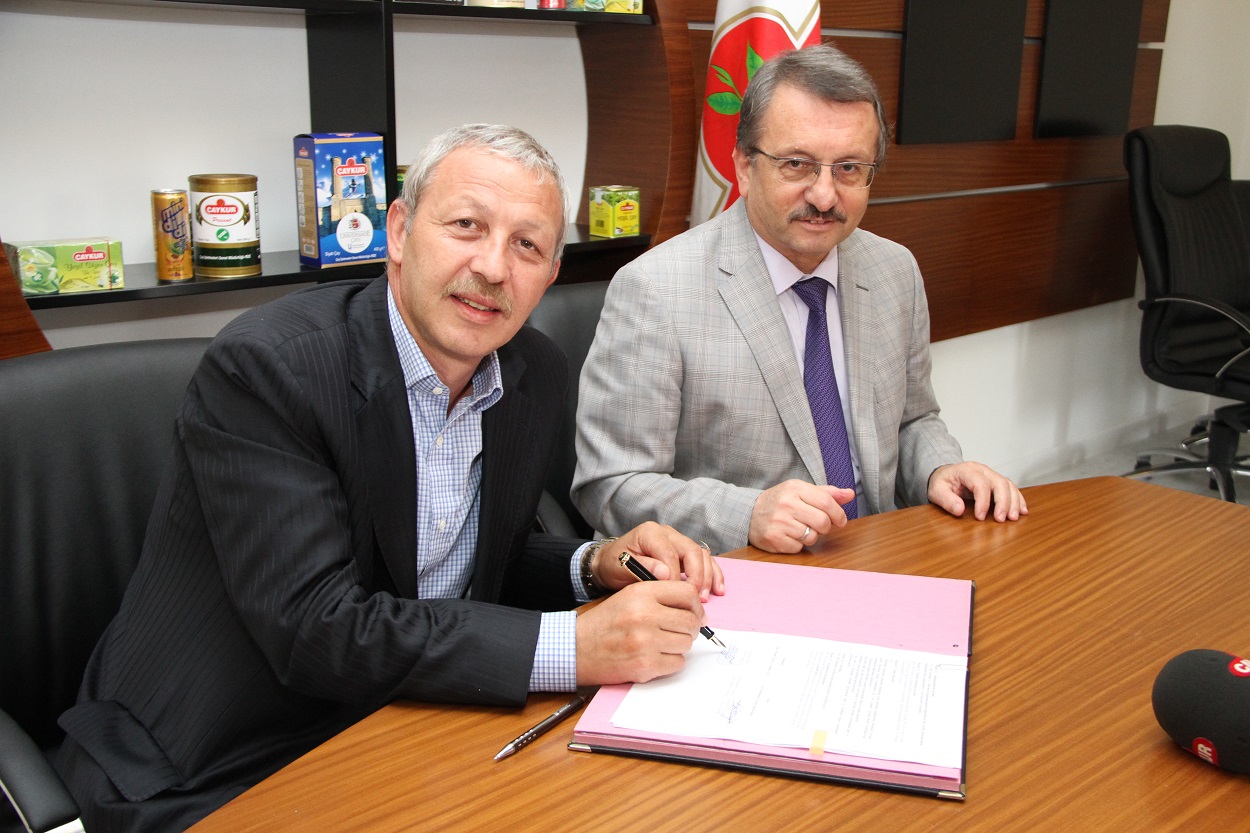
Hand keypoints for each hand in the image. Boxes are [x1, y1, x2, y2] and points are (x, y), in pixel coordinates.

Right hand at [575, 580, 704, 684]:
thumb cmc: (605, 623)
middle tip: (678, 632)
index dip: (696, 605)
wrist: (578, 648)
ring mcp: (646, 642)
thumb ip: (660, 597)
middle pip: (690, 621)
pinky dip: (670, 662)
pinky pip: (677, 663)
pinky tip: (654, 656)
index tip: (695, 613)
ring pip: (686, 644)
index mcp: (642, 593)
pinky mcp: (645, 665)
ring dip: (678, 646)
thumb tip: (696, 609)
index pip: (687, 593)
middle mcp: (645, 615)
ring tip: (660, 644)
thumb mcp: (629, 597)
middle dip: (689, 628)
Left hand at [590, 521, 725, 600]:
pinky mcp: (684, 553)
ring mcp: (678, 542)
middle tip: (695, 599)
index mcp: (651, 533)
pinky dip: (713, 574)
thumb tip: (665, 572)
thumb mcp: (620, 566)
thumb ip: (642, 567)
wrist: (610, 563)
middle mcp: (668, 533)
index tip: (674, 596)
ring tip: (705, 598)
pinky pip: (705, 560)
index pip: (670, 554)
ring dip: (707, 577)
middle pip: (692, 551)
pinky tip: (718, 589)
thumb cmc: (614, 564)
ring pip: (702, 555)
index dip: (675, 576)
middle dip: (697, 577)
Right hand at [748, 479, 855, 552]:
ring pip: (812, 537)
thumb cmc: (780, 501)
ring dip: (810, 536)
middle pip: (822, 522)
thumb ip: (826, 493)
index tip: (840, 520)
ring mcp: (779, 522)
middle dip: (826, 527)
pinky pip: (799, 547)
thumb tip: (850, 494)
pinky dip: (797, 544)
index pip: (827, 503)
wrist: (748, 513)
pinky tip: (788, 536)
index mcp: (795, 488)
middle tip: (819, 526)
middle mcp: (786, 504)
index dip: (839, 514)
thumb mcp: (800, 491)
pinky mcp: (774, 539)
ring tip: (799, 529)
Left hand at [927, 462, 1027, 521]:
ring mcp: (991, 475)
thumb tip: (959, 510)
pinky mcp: (996, 482)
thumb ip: (946, 500)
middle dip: (1003, 502)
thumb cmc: (942, 482)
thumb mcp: (936, 491)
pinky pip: (1011, 488)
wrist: (945, 475)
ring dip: (1014, 502)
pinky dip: (1018, 499)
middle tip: (1001, 519)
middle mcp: (983, 470)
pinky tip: (1022, 511)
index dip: (983, 501)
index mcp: (967, 470)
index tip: (980, 517)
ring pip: (1009, 485)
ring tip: (1014, 518)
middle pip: (999, 482)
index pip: (980, 483)